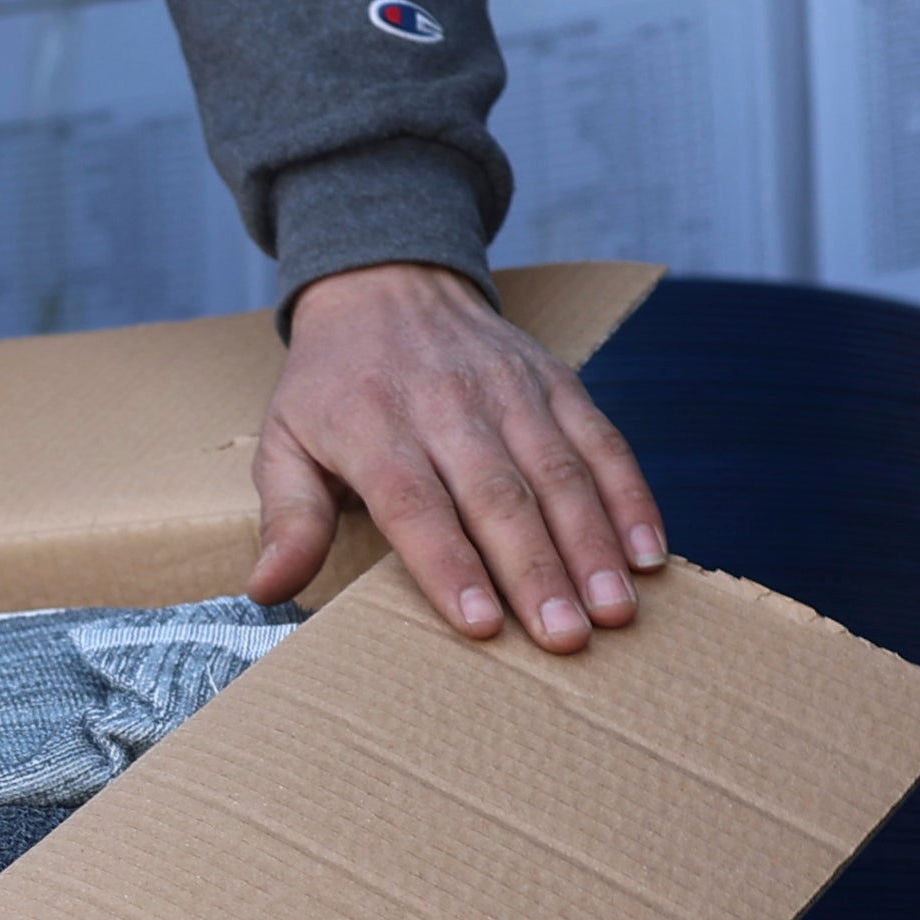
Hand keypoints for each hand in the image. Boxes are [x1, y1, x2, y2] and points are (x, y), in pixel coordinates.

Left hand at [250, 263, 667, 650]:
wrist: (386, 282)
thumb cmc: (332, 384)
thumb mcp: (284, 443)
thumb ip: (288, 519)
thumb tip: (267, 589)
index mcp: (375, 428)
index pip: (417, 504)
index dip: (449, 564)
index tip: (481, 623)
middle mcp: (448, 406)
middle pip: (499, 496)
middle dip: (537, 571)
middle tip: (566, 638)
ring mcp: (511, 392)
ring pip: (560, 472)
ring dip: (594, 545)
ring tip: (616, 610)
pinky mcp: (557, 382)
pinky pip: (603, 441)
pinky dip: (632, 496)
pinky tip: (651, 551)